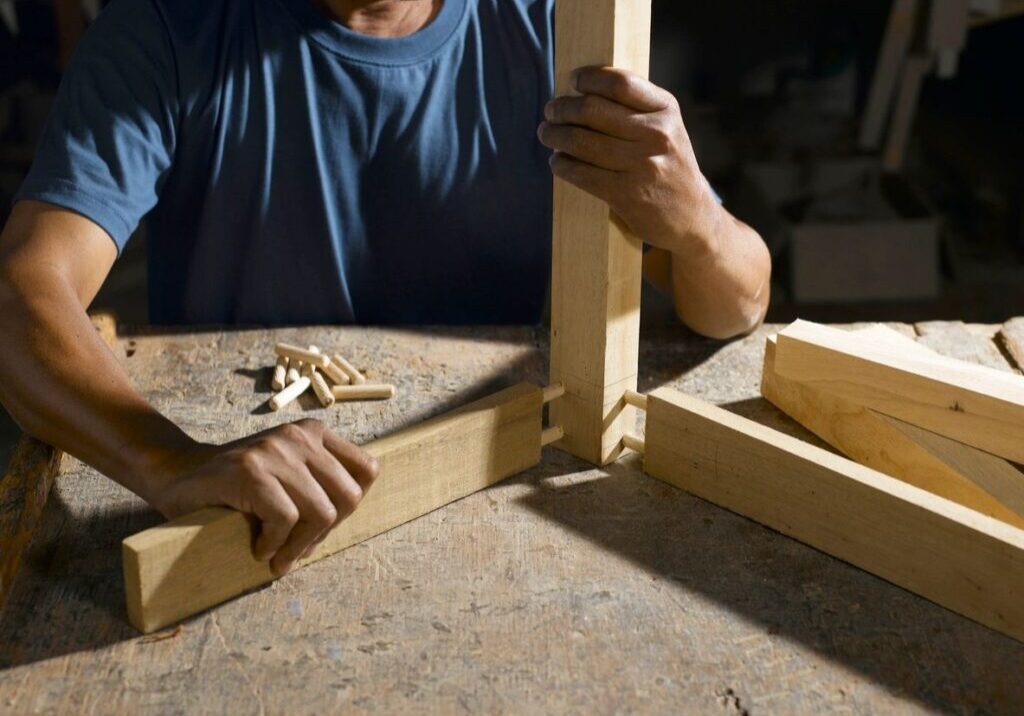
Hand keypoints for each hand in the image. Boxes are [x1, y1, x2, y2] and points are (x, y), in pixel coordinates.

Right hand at [151, 420, 378, 574]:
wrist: (177, 474)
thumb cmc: (237, 485)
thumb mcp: (288, 474)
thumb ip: (319, 484)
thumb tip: (349, 518)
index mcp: (314, 433)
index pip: (367, 470)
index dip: (350, 505)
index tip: (322, 524)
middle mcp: (299, 437)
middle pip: (349, 497)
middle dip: (326, 532)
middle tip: (297, 548)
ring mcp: (275, 452)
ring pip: (321, 513)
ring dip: (299, 547)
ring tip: (278, 556)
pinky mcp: (251, 472)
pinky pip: (286, 520)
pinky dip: (273, 545)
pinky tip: (257, 547)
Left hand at [538, 66, 719, 257]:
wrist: (692, 217)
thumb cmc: (669, 166)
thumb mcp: (666, 129)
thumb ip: (636, 109)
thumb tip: (583, 91)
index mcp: (666, 110)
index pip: (620, 83)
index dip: (589, 78)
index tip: (574, 80)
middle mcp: (657, 135)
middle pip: (593, 109)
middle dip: (562, 108)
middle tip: (551, 112)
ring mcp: (642, 165)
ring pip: (581, 141)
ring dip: (555, 135)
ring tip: (547, 134)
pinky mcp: (627, 194)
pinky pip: (581, 173)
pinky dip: (561, 165)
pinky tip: (557, 161)